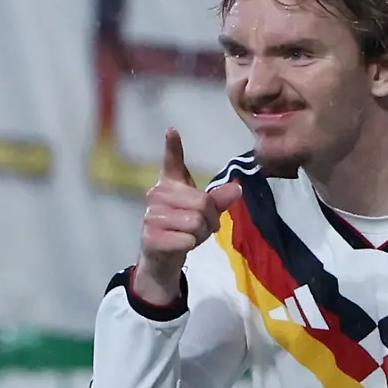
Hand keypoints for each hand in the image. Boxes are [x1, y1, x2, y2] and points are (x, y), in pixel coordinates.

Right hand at [135, 128, 241, 303]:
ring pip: (196, 222)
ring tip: (188, 235)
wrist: (162, 257)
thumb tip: (237, 188)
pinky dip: (191, 245)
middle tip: (201, 227)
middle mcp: (156, 195)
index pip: (171, 162)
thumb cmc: (182, 227)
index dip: (172, 146)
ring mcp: (150, 215)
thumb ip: (218, 199)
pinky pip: (187, 239)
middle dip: (210, 219)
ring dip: (200, 234)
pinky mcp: (150, 236)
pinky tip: (179, 244)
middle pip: (202, 203)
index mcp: (169, 184)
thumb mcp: (204, 212)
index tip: (172, 130)